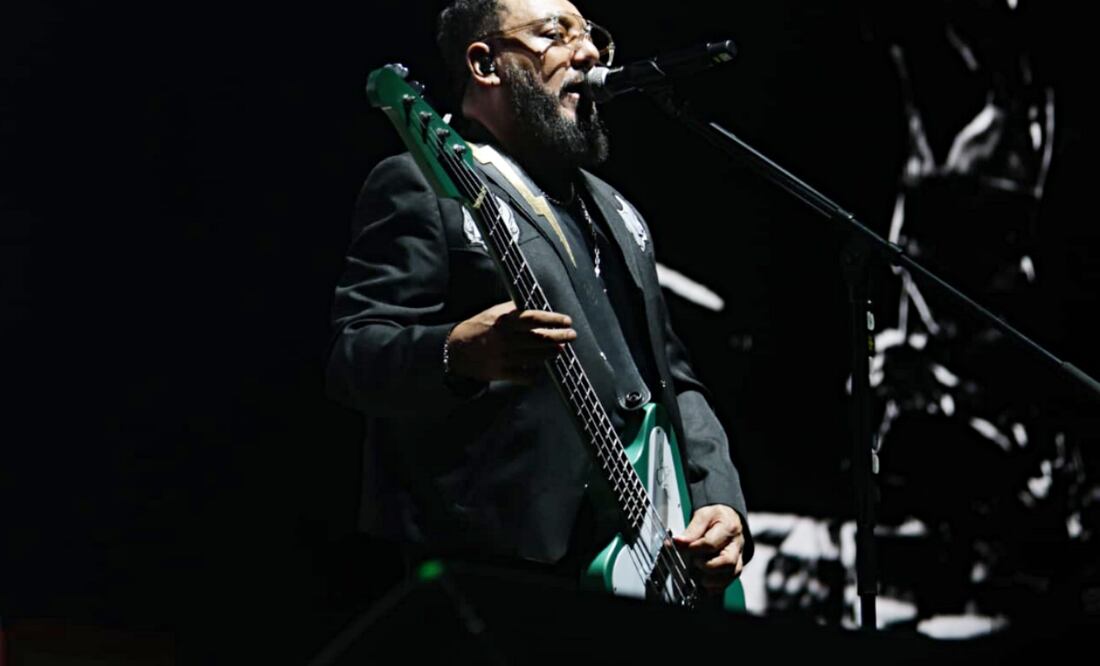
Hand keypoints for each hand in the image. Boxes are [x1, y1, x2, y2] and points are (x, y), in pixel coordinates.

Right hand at [446, 301, 576, 383]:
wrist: (456, 350)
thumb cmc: (479, 327)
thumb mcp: (493, 313)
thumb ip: (514, 310)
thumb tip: (537, 307)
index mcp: (503, 322)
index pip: (534, 319)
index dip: (553, 320)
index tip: (567, 320)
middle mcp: (505, 339)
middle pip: (539, 338)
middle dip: (559, 337)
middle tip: (571, 335)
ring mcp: (504, 357)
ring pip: (536, 357)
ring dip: (552, 353)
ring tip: (560, 349)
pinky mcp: (502, 372)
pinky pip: (526, 374)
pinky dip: (537, 372)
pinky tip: (543, 367)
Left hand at [672, 504, 744, 595]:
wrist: (729, 518)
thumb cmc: (716, 517)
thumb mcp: (703, 515)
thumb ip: (691, 530)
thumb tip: (677, 542)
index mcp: (729, 528)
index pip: (711, 543)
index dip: (694, 548)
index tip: (682, 547)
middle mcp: (736, 546)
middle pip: (727, 562)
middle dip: (707, 566)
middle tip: (694, 562)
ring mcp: (738, 559)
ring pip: (730, 575)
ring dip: (711, 580)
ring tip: (697, 575)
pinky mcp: (734, 569)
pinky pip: (727, 583)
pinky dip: (714, 588)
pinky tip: (702, 585)